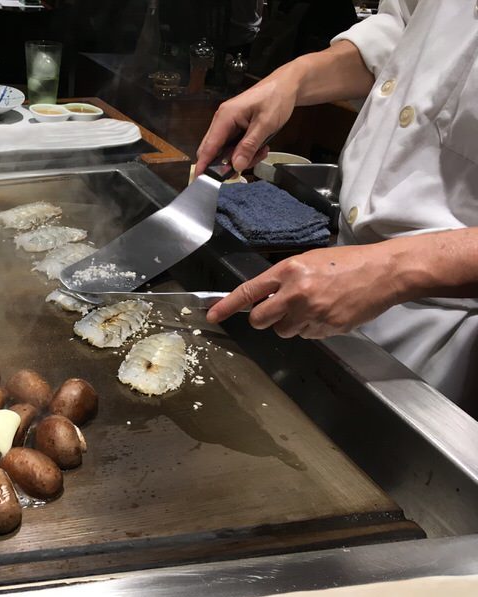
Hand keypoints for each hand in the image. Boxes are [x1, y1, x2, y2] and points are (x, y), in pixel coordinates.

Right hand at [195, 70, 297, 174]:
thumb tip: (236, 165)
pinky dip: (246, 152)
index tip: (201, 180)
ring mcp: (228, 124)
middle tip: (245, 167)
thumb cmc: (276, 98)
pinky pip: (234, 146)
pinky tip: (260, 148)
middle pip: (214, 151)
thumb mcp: (265, 124)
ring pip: (226, 151)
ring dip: (241, 157)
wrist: (286, 85)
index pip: (209, 146)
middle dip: (228, 163)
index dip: (204, 165)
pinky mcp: (235, 128)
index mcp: (225, 117)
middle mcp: (222, 121)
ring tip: (261, 152)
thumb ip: (249, 146)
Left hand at [206, 244, 404, 338]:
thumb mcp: (309, 261)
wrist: (384, 271)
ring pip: (283, 331)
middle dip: (263, 319)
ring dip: (290, 324)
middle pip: (260, 320)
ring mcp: (313, 313)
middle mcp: (297, 293)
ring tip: (311, 307)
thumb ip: (282, 279)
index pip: (248, 292)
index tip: (212, 316)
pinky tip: (326, 312)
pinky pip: (307, 335)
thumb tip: (260, 297)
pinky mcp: (328, 327)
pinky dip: (311, 328)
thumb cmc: (347, 263)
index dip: (226, 306)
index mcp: (289, 271)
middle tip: (276, 311)